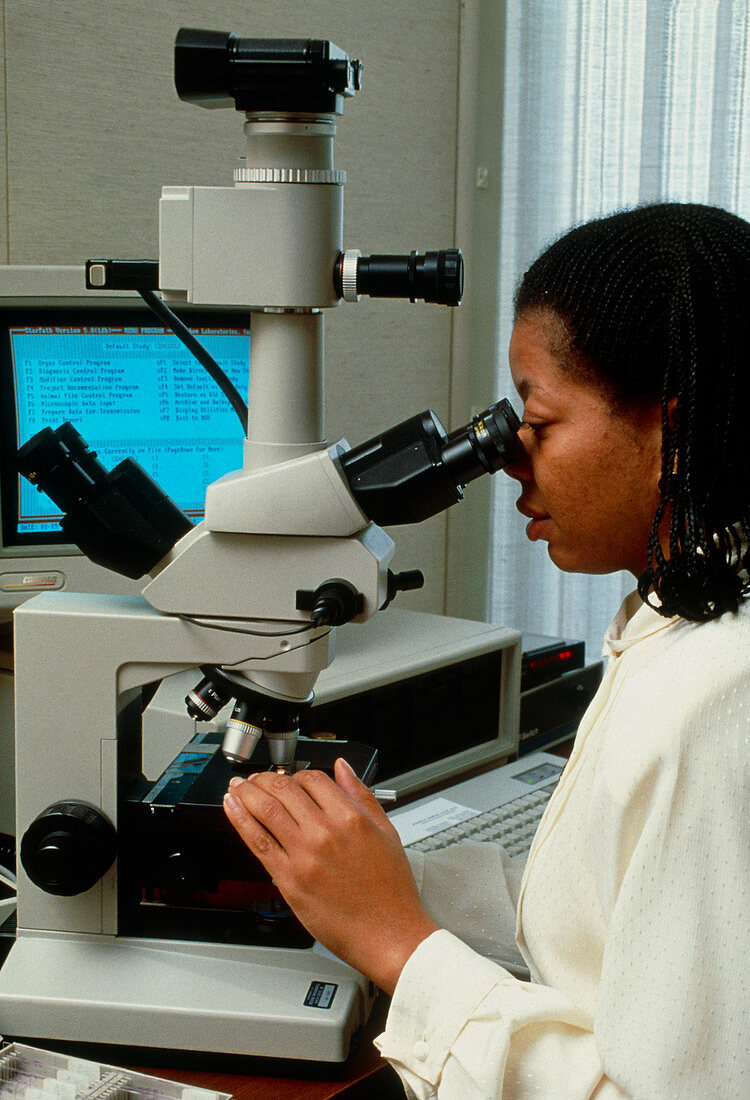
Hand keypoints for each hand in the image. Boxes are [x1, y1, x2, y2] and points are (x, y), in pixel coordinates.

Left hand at [223, 759, 437, 993]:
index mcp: (351, 818)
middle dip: (265, 778)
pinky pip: (258, 842)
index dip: (298, 775)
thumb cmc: (390, 890)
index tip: (292, 780)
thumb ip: (361, 795)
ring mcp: (304, 856)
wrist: (388, 934)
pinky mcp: (289, 880)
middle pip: (284, 789)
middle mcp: (325, 833)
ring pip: (266, 810)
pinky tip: (232, 807)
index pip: (313, 780)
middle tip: (257, 779)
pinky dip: (240, 819)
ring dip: (247, 792)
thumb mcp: (386, 832)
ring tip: (238, 786)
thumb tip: (342, 768)